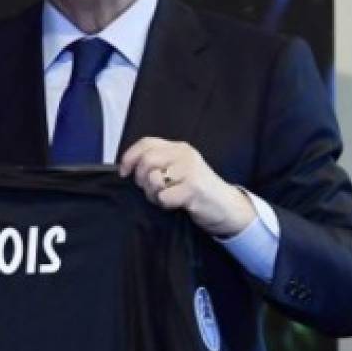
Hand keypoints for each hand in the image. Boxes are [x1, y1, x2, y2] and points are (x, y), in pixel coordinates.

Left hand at [118, 137, 254, 237]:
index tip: (123, 172)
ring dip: (153, 194)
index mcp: (179, 148)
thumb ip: (159, 163)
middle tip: (149, 191)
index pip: (146, 143)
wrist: (228, 208)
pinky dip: (165, 204)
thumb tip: (128, 168)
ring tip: (165, 198)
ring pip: (153, 179)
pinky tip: (176, 205)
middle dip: (141, 179)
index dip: (129, 157)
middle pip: (146, 161)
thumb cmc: (198, 191)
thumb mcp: (179, 170)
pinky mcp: (194, 189)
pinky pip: (164, 197)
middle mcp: (184, 155)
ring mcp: (190, 170)